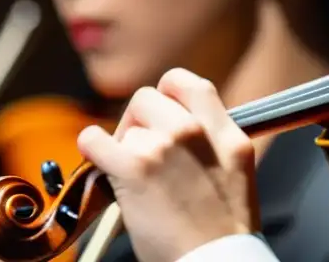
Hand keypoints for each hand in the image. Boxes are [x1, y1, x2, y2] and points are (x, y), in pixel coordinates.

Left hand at [78, 69, 259, 261]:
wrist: (214, 260)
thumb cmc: (222, 228)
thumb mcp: (237, 169)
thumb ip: (216, 139)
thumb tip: (181, 124)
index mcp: (228, 133)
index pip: (191, 84)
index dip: (169, 92)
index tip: (161, 110)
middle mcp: (196, 132)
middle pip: (149, 98)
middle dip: (139, 119)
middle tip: (140, 145)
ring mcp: (164, 147)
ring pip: (126, 128)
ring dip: (123, 147)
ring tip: (132, 174)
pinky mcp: (134, 169)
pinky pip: (95, 139)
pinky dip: (91, 148)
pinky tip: (100, 162)